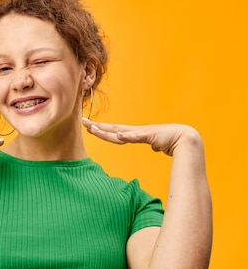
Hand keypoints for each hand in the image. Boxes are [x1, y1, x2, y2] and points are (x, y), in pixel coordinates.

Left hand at [82, 118, 200, 156]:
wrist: (186, 139)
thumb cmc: (172, 142)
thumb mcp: (157, 144)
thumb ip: (153, 144)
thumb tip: (153, 146)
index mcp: (136, 133)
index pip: (114, 131)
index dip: (101, 129)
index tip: (89, 126)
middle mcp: (136, 131)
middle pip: (113, 129)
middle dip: (97, 127)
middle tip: (83, 122)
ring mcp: (142, 132)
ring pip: (120, 131)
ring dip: (107, 131)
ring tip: (94, 129)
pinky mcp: (150, 135)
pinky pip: (137, 136)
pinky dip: (127, 136)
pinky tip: (118, 135)